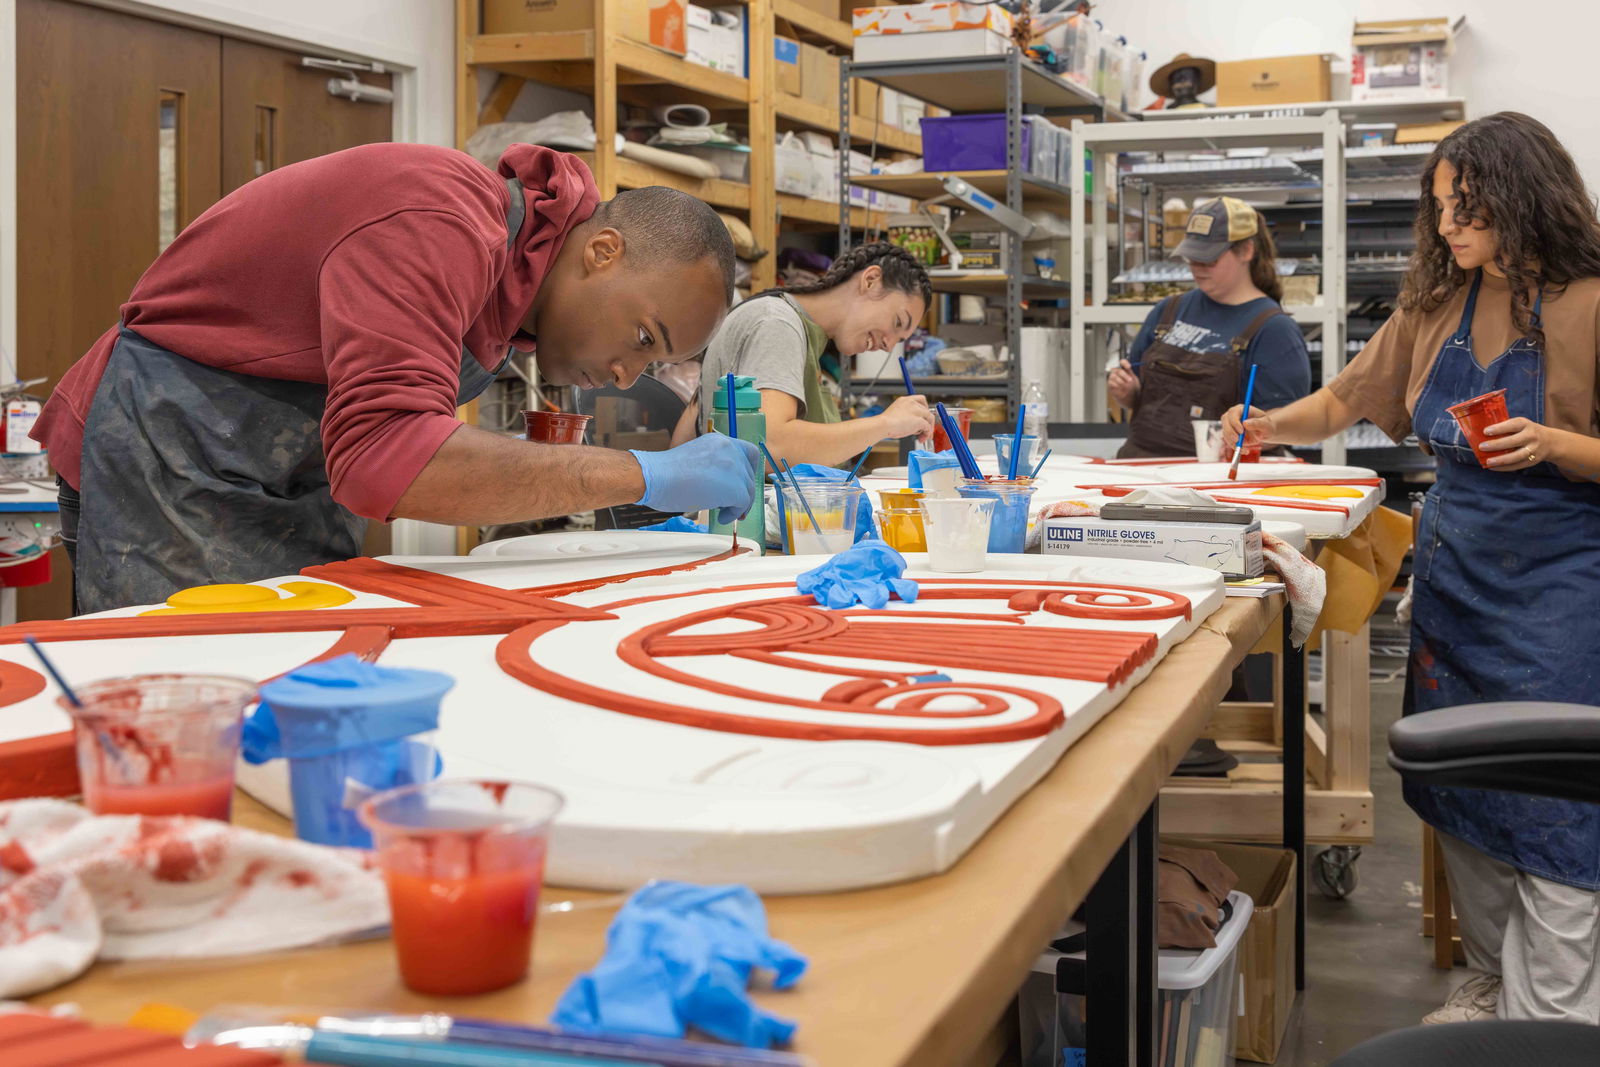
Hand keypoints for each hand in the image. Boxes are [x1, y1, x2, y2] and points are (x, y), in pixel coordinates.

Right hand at [632, 434, 761, 523]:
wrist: (655, 477)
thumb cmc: (666, 472)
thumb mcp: (697, 458)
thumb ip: (715, 465)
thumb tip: (725, 484)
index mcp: (719, 441)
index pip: (748, 453)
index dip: (749, 471)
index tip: (742, 483)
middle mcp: (729, 449)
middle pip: (749, 474)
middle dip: (743, 492)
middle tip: (734, 505)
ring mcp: (733, 467)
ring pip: (748, 490)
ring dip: (738, 505)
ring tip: (723, 512)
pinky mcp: (734, 487)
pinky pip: (742, 504)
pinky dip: (734, 513)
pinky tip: (721, 517)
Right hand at [877, 394, 935, 442]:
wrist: (882, 425)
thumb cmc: (885, 423)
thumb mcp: (897, 414)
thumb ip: (906, 416)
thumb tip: (913, 425)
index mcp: (905, 400)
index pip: (921, 399)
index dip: (925, 408)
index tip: (924, 417)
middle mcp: (912, 403)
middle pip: (927, 410)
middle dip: (927, 421)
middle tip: (924, 431)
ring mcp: (916, 411)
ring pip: (929, 418)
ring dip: (928, 429)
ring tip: (922, 437)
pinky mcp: (919, 420)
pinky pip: (927, 427)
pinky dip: (926, 433)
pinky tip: (921, 438)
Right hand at [1108, 360, 1139, 408]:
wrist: (1132, 400)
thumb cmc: (1134, 390)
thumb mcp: (1135, 380)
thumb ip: (1131, 373)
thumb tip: (1128, 367)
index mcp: (1125, 371)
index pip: (1122, 362)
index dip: (1125, 363)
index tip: (1129, 367)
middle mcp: (1119, 374)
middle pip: (1117, 369)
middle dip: (1124, 375)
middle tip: (1129, 380)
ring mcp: (1114, 380)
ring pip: (1113, 376)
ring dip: (1120, 381)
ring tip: (1126, 387)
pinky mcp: (1110, 386)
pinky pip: (1110, 383)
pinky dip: (1116, 386)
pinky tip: (1121, 389)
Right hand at [1221, 404, 1274, 448]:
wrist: (1264, 433)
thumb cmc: (1266, 426)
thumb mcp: (1266, 425)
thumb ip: (1258, 423)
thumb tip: (1245, 423)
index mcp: (1241, 409)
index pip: (1233, 413)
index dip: (1235, 422)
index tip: (1241, 431)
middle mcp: (1232, 415)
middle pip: (1225, 421)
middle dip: (1230, 432)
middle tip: (1238, 441)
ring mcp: (1229, 424)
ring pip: (1225, 433)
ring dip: (1233, 442)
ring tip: (1245, 449)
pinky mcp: (1229, 434)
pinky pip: (1228, 441)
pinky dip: (1235, 447)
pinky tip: (1245, 450)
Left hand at [1479, 416, 1559, 470]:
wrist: (1549, 441)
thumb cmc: (1526, 431)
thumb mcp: (1520, 424)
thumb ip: (1505, 427)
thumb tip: (1479, 434)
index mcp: (1525, 424)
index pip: (1512, 425)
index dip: (1499, 428)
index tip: (1485, 431)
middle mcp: (1531, 436)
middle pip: (1513, 441)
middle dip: (1496, 445)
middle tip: (1482, 447)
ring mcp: (1533, 449)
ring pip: (1516, 456)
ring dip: (1501, 460)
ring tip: (1487, 461)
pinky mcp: (1533, 460)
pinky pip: (1517, 465)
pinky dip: (1504, 468)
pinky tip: (1492, 468)